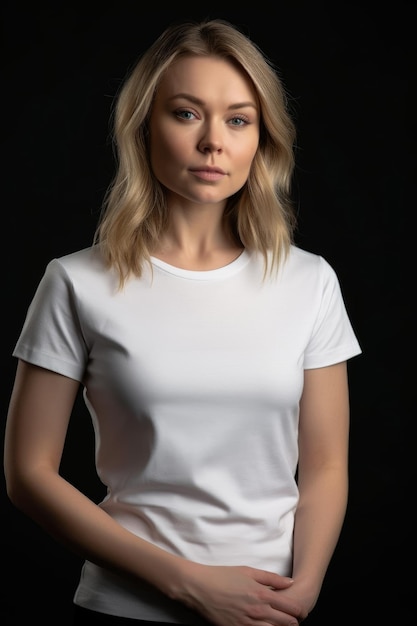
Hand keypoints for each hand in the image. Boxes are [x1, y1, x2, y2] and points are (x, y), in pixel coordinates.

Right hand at [179, 563, 304, 624]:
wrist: (199, 588)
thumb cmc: (223, 576)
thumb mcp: (248, 571)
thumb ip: (271, 578)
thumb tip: (290, 582)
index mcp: (262, 594)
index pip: (291, 607)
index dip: (299, 610)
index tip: (300, 610)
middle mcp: (258, 612)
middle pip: (286, 624)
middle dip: (293, 622)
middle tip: (293, 619)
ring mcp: (247, 624)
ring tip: (280, 623)